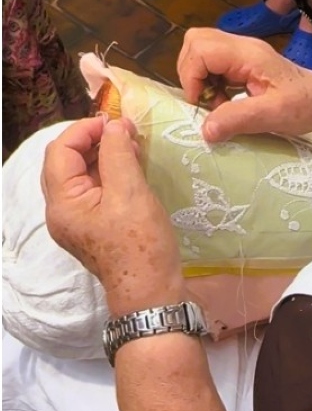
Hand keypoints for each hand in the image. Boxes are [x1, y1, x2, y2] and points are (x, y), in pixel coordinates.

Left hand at [41, 116, 183, 316]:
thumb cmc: (140, 242)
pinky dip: (111, 172)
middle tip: (127, 130)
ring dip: (104, 154)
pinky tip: (133, 166)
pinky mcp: (95, 225)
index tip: (117, 121)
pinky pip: (95, 189)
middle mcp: (61, 211)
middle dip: (94, 140)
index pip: (61, 151)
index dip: (86, 130)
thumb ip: (118, 154)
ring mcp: (77, 220)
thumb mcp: (130, 192)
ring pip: (82, 175)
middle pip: (67, 162)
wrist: (151, 289)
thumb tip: (114, 126)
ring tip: (134, 145)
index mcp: (62, 203)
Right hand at [177, 28, 311, 142]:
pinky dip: (210, 83)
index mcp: (248, 54)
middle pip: (196, 42)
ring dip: (200, 80)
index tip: (202, 103)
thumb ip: (239, 119)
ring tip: (218, 104)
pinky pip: (213, 64)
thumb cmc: (306, 106)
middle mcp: (242, 48)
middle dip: (191, 73)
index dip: (191, 76)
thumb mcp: (275, 115)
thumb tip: (205, 129)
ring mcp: (243, 54)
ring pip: (202, 52)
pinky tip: (226, 102)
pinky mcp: (243, 64)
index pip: (201, 48)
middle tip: (207, 101)